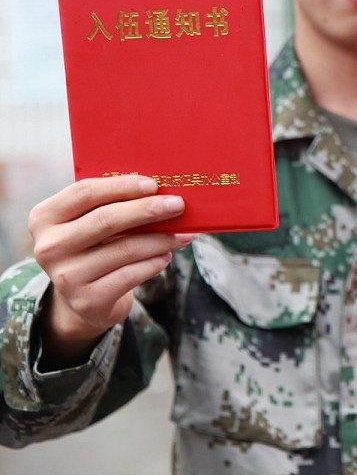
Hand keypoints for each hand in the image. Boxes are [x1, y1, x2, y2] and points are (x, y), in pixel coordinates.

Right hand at [28, 176, 192, 367]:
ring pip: (125, 249)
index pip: (84, 193)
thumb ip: (113, 203)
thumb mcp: (91, 222)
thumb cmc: (95, 247)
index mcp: (45, 218)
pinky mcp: (86, 300)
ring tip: (183, 235)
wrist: (84, 299)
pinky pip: (131, 275)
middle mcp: (49, 247)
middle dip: (147, 210)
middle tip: (178, 205)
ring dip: (161, 239)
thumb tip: (161, 190)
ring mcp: (65, 276)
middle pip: (105, 219)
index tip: (154, 184)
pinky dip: (154, 263)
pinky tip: (166, 256)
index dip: (121, 186)